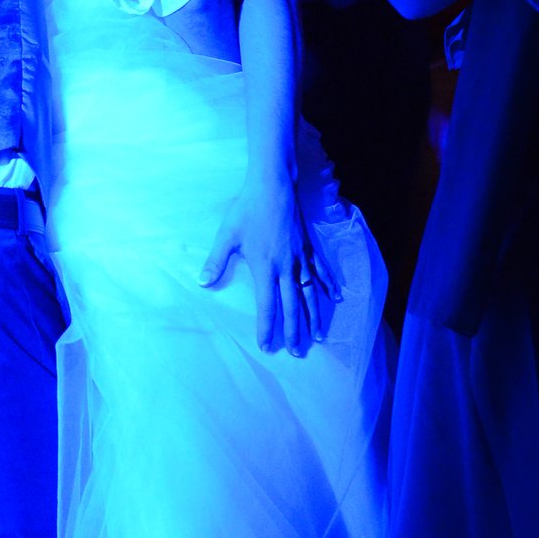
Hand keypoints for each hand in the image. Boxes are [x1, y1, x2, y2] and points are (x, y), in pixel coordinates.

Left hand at [198, 176, 338, 355]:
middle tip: (296, 351)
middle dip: (294, 330)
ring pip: (310, 293)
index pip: (267, 304)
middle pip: (293, 305)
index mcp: (265, 266)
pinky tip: (336, 298)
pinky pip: (321, 271)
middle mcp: (287, 266)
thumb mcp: (227, 235)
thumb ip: (216, 260)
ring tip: (318, 337)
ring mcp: (301, 257)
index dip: (267, 326)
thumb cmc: (247, 209)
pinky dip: (328, 285)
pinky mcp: (308, 247)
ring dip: (314, 316)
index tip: (266, 344)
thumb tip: (202, 282)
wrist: (273, 185)